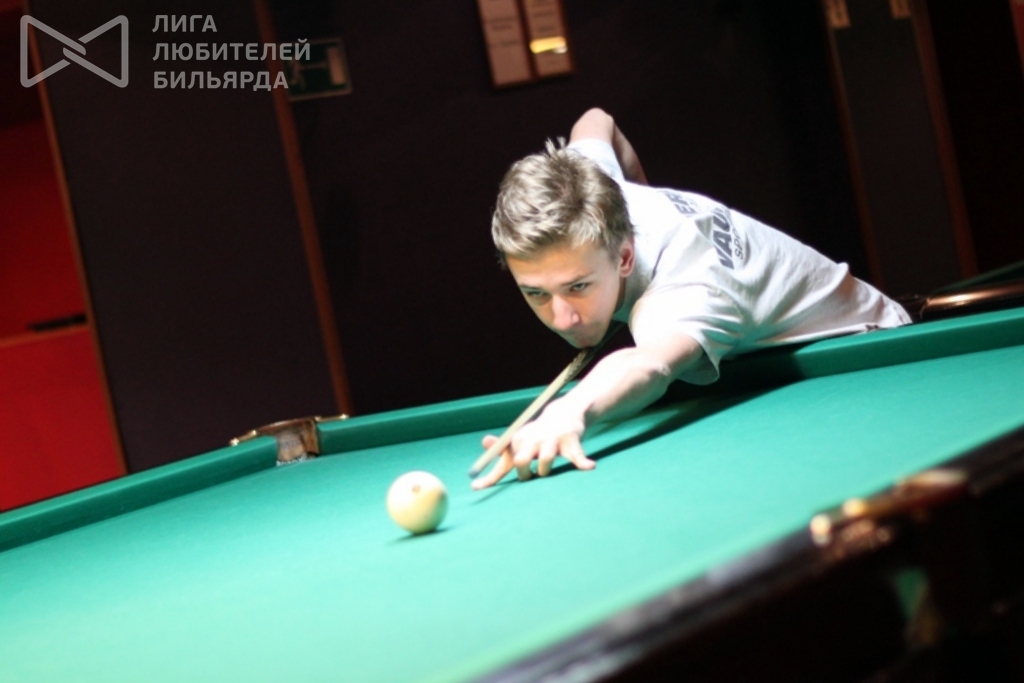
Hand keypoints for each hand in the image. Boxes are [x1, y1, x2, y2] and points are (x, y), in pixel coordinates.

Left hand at [471, 403, 595, 489]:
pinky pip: (577, 455)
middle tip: (529, 476)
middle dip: (523, 474)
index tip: (475, 488)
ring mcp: (553, 439)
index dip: (490, 476)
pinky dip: (583, 462)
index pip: (503, 460)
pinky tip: (589, 467)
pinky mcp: (571, 441)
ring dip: (545, 471)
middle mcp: (534, 438)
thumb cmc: (536, 435)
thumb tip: (482, 447)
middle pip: (521, 461)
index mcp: (519, 439)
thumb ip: (500, 451)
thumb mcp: (517, 441)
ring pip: (545, 461)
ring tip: (546, 471)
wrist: (563, 414)